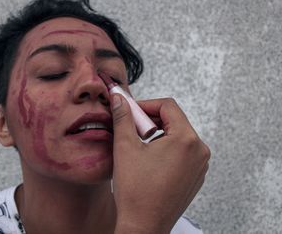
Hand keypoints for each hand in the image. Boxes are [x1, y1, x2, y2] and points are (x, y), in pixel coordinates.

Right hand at [111, 95, 209, 233]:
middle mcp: (199, 151)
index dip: (146, 105)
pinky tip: (149, 161)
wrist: (144, 226)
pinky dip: (166, 149)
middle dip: (151, 121)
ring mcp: (199, 166)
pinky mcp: (195, 176)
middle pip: (174, 120)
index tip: (130, 111)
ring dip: (158, 135)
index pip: (168, 106)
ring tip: (139, 148)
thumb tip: (120, 99)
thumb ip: (123, 117)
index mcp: (186, 140)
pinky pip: (182, 152)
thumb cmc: (136, 192)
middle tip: (131, 129)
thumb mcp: (125, 146)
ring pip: (178, 136)